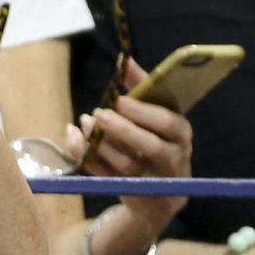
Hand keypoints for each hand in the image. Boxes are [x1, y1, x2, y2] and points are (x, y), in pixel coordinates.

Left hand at [65, 58, 193, 229]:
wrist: (160, 195)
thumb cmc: (158, 141)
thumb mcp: (157, 115)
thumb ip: (142, 87)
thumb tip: (123, 59)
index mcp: (181, 134)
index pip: (168, 123)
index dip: (142, 112)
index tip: (119, 100)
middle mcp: (171, 157)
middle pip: (151, 147)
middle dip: (123, 129)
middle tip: (99, 113)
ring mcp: (151, 179)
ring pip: (128, 164)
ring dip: (102, 144)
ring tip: (85, 123)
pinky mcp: (129, 191)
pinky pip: (106, 176)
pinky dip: (87, 158)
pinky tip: (74, 138)